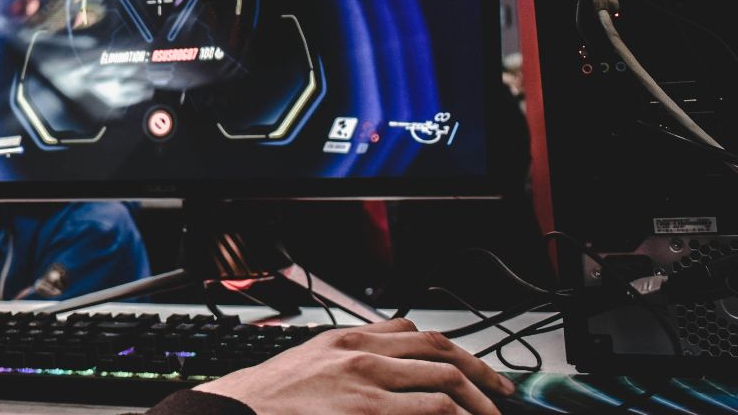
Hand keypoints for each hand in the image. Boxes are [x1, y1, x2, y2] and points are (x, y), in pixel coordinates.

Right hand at [191, 318, 515, 414]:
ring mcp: (365, 383)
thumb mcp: (311, 360)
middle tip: (500, 393)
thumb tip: (387, 363)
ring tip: (491, 414)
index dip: (453, 348)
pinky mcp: (366, 412)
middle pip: (439, 351)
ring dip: (478, 401)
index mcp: (347, 338)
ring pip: (444, 380)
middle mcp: (360, 353)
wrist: (237, 411)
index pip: (415, 331)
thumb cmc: (271, 396)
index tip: (471, 366)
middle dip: (480, 373)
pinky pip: (431, 410)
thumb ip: (350, 356)